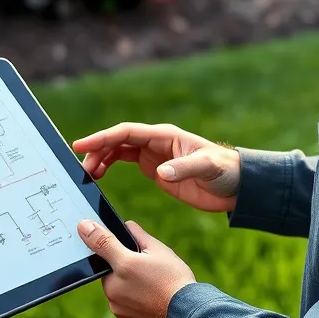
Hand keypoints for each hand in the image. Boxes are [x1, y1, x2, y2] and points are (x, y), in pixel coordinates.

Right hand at [73, 123, 241, 212]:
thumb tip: (160, 172)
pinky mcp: (155, 169)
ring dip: (101, 159)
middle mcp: (156, 142)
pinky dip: (109, 167)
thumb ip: (184, 168)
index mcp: (164, 135)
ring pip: (117, 151)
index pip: (126, 132)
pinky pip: (124, 162)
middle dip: (97, 151)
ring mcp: (154, 154)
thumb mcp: (207, 168)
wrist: (236, 185)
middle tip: (83, 169)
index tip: (82, 145)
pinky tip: (99, 177)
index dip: (103, 137)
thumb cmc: (225, 171)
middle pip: (117, 141)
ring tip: (88, 175)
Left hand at [77, 218, 195, 317]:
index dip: (120, 252)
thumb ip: (134, 234)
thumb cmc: (174, 278)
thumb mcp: (156, 248)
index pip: (106, 253)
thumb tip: (121, 224)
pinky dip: (137, 304)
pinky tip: (154, 300)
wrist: (189, 313)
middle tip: (150, 272)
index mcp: (120, 267)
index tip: (130, 256)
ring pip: (120, 293)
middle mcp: (113, 291)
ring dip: (131, 289)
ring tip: (154, 288)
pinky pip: (128, 309)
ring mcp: (119, 310)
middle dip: (126, 271)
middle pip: (113, 275)